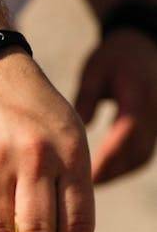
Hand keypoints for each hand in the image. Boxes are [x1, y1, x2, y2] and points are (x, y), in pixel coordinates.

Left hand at [75, 29, 156, 182]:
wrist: (144, 47)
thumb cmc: (115, 57)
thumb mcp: (95, 69)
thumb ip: (87, 97)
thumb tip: (81, 126)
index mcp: (138, 95)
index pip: (127, 131)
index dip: (109, 155)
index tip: (87, 173)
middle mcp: (154, 111)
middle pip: (136, 151)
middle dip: (111, 171)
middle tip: (82, 185)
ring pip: (142, 157)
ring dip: (118, 172)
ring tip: (90, 181)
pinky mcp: (156, 128)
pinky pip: (144, 154)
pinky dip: (125, 167)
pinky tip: (104, 171)